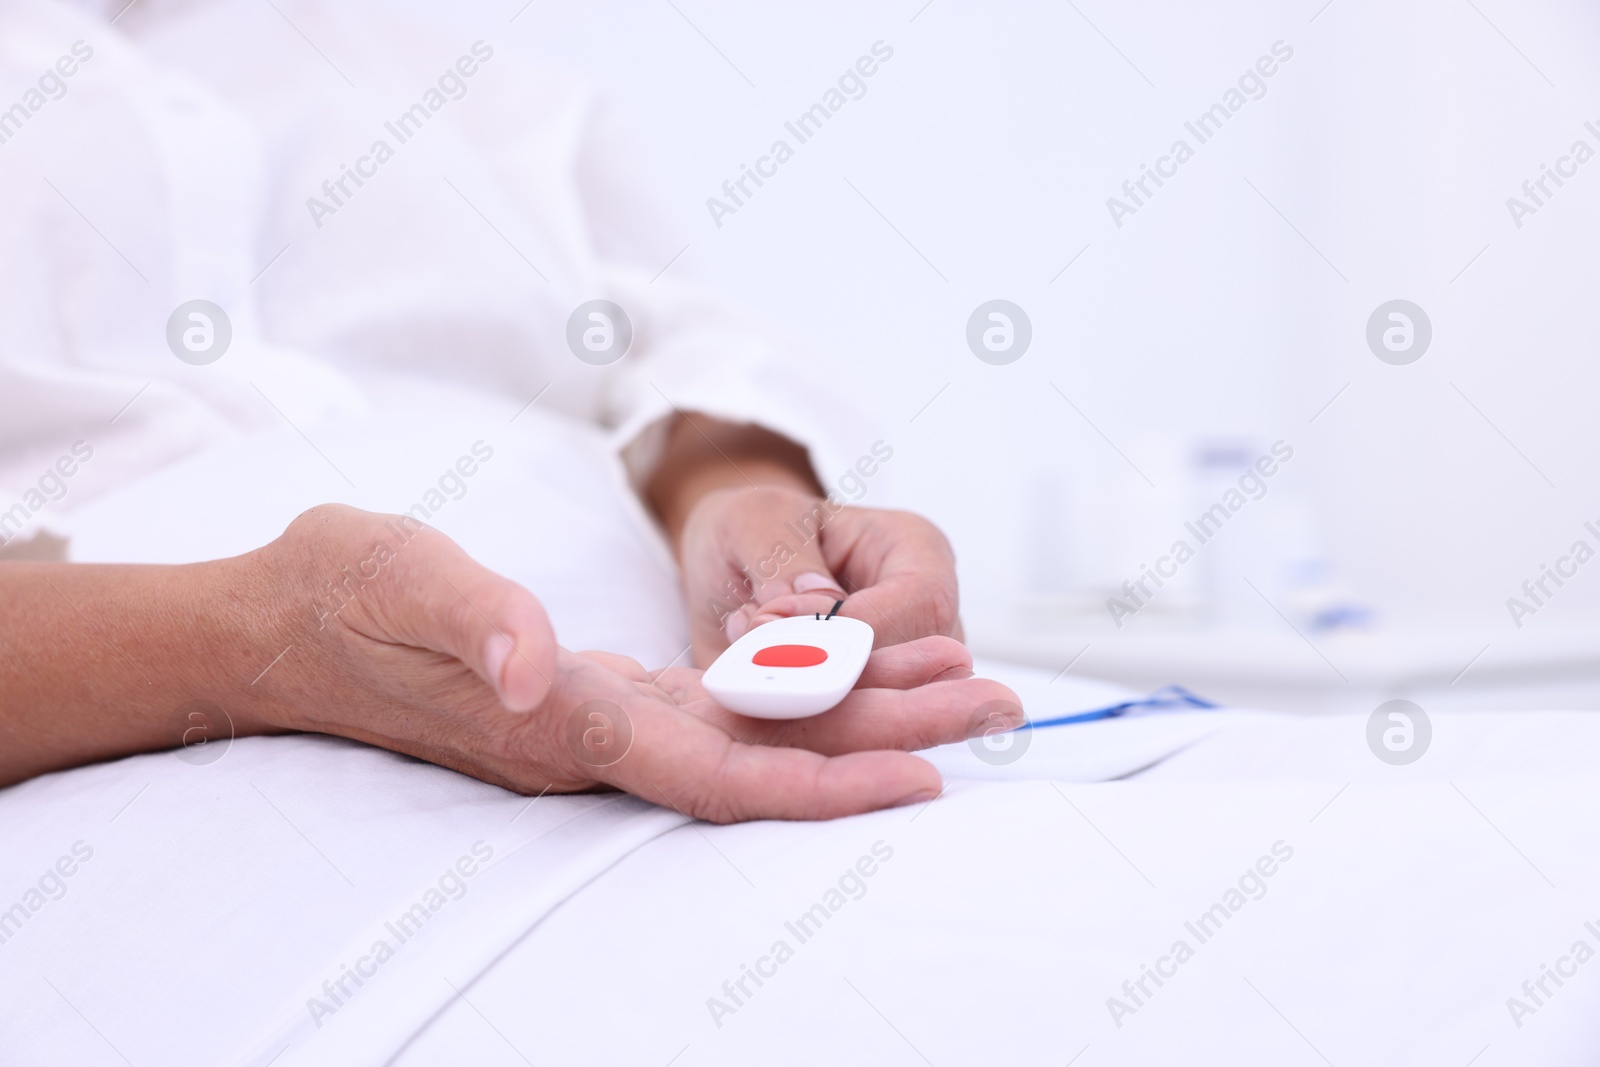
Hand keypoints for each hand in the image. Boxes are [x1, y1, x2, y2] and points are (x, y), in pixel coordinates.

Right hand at [249, 506, 1014, 821]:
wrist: (279, 624)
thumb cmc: (334, 594)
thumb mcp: (393, 576)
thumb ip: (471, 619)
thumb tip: (536, 666)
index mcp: (564, 720)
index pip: (716, 770)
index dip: (822, 779)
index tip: (924, 776)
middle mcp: (599, 735)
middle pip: (766, 757)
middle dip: (884, 740)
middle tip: (996, 705)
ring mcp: (604, 720)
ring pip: (758, 732)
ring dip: (861, 713)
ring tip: (959, 684)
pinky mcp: (601, 696)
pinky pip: (723, 709)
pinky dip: (800, 695)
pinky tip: (854, 675)